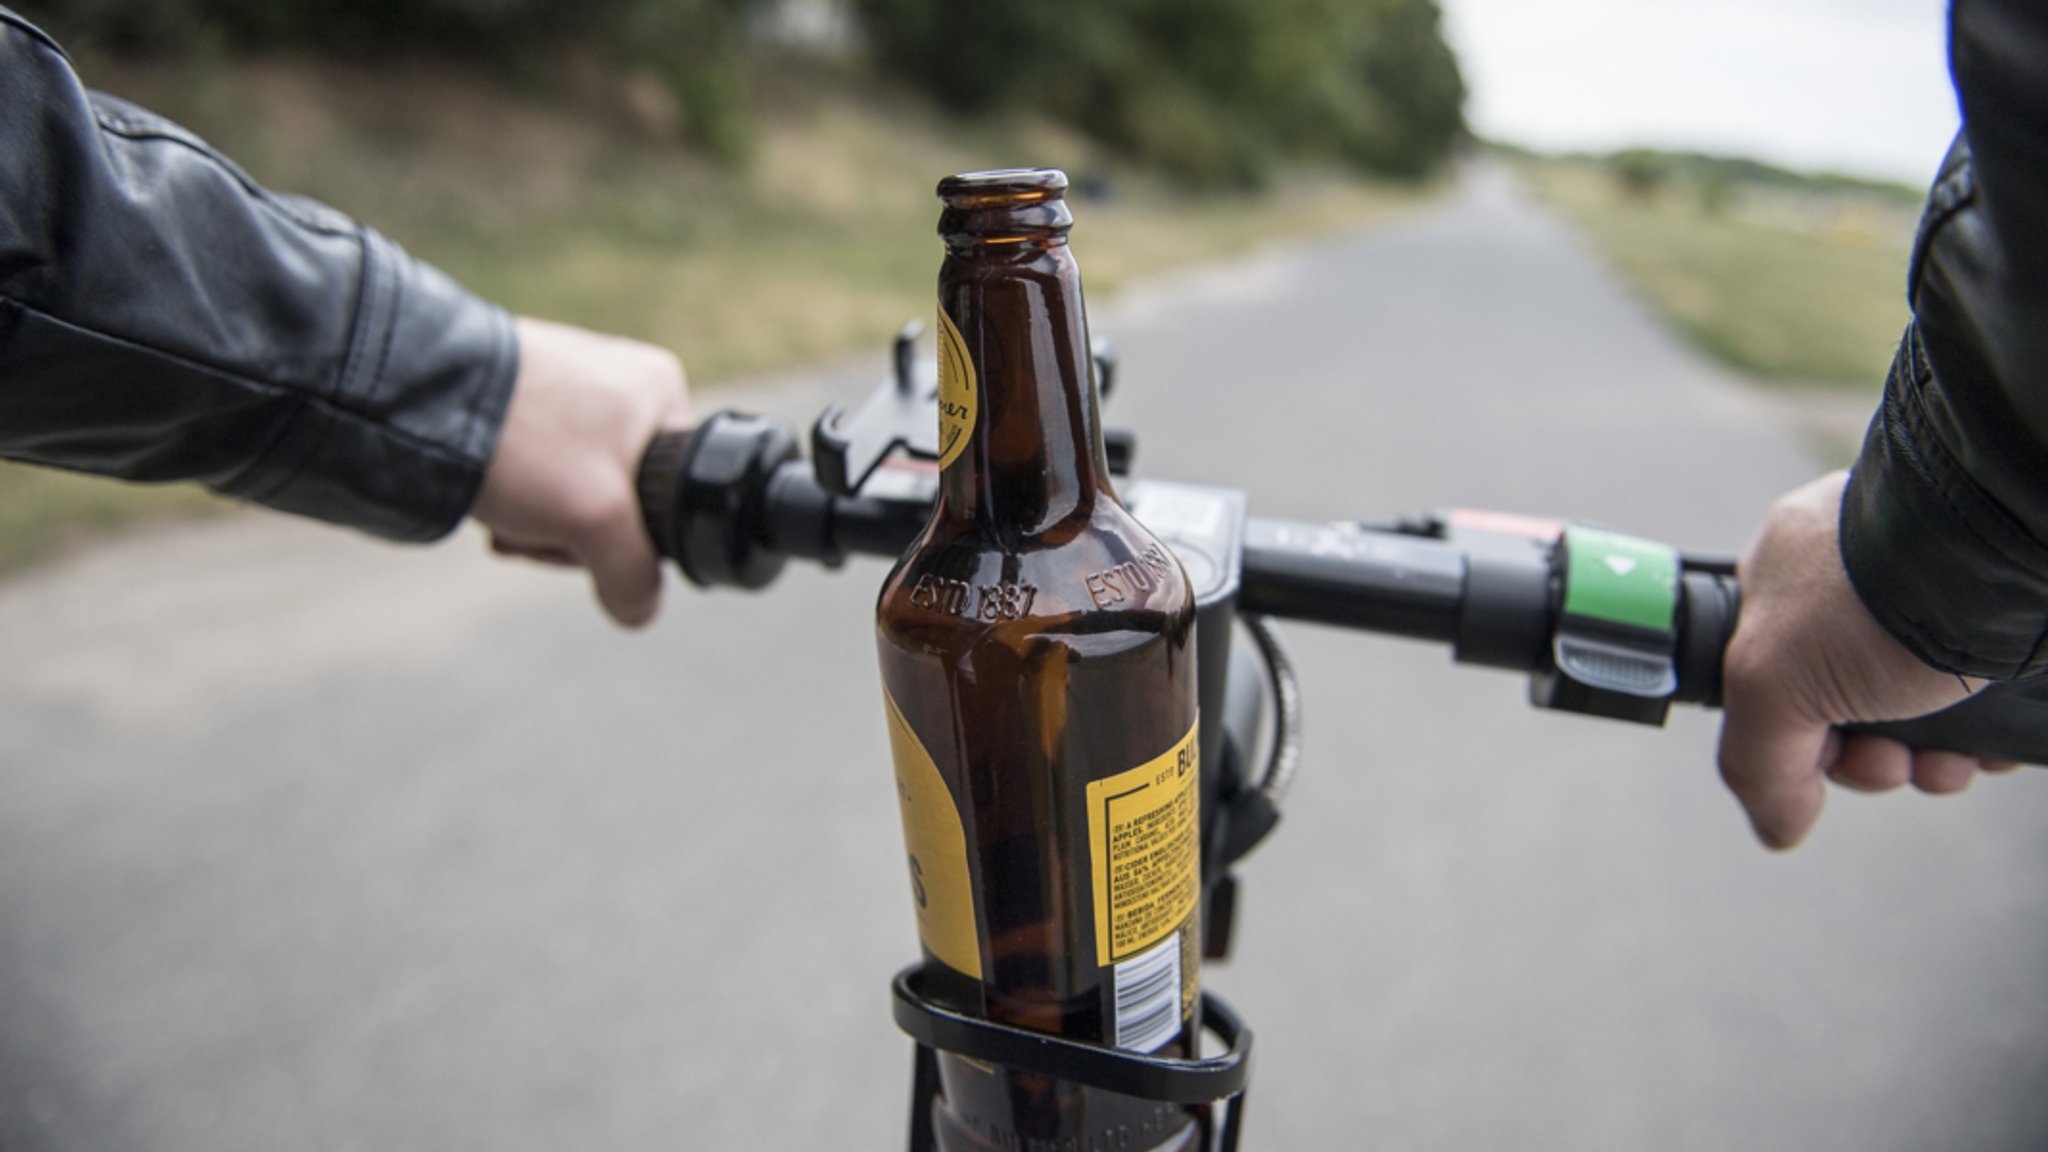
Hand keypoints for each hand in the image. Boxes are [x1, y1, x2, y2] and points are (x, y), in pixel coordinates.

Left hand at [473, 317, 689, 627]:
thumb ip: (634, 575)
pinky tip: (490, 498)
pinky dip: (513, 492)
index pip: (672, 496)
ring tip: (504, 516)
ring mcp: (567, 382)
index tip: (581, 546)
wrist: (416, 394)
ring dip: (537, 519)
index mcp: (662, 392)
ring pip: (571, 487)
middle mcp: (620, 378)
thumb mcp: (599, 521)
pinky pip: (535, 464)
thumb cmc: (522, 442)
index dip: (627, 541)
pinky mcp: (519, 392)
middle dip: (569, 532)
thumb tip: (639, 609)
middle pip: (618, 496)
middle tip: (533, 532)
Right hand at [1716, 472, 2014, 849]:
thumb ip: (1756, 765)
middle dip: (1873, 758)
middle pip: (1846, 704)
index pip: (1771, 681)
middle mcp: (1851, 577)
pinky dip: (1983, 731)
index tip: (1831, 758)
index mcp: (1781, 573)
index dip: (1798, 741)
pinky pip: (1978, 690)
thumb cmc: (1875, 601)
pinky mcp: (1992, 617)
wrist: (1996, 558)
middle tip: (1895, 763)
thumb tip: (1778, 826)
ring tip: (1951, 765)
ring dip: (1932, 759)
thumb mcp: (1770, 688)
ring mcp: (1928, 593)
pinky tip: (1990, 749)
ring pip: (1918, 706)